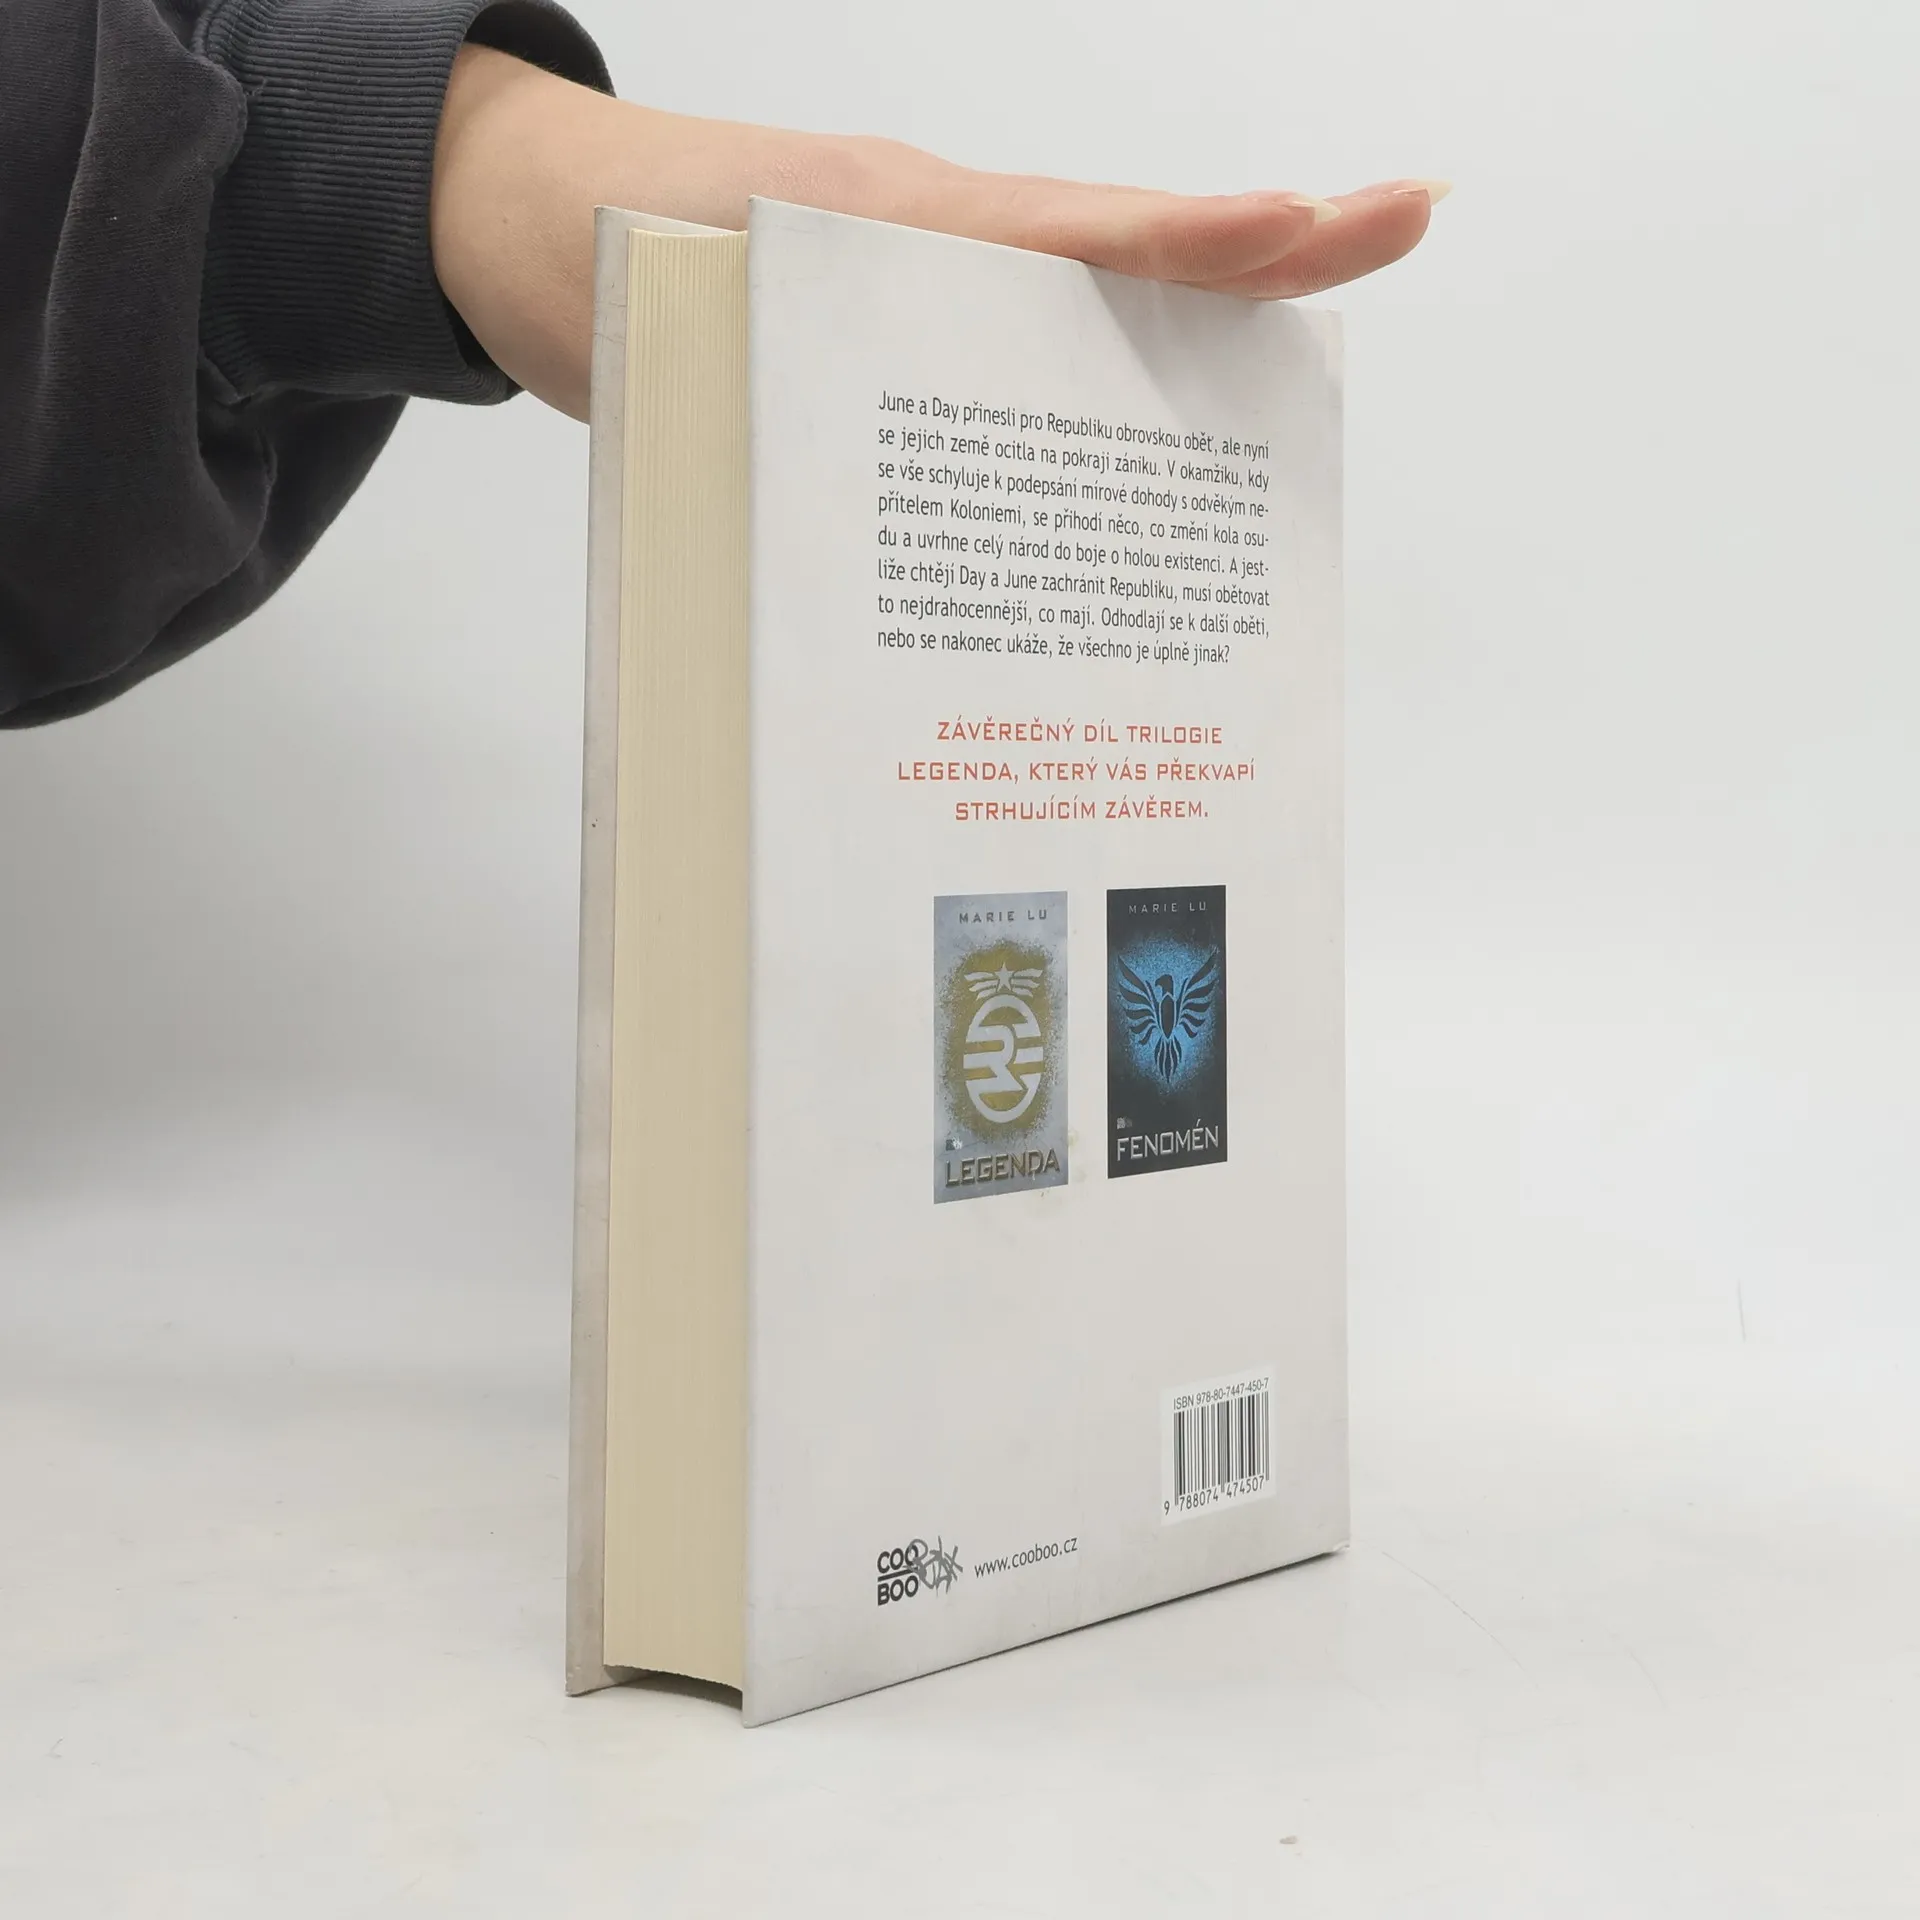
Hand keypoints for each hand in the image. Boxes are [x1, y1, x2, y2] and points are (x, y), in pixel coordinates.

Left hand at [432, 46, 1445, 419]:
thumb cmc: (582, 274)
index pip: (1063, 231)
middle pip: (1114, 243)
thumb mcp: (661, 340)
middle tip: (1395, 221)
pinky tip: (1129, 426)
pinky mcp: (890, 297)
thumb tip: (855, 540)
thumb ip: (761, 412)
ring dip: (1191, 304)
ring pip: (1076, 287)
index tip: (1304, 224)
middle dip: (1253, 245)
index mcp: (880, 227)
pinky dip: (1086, 355)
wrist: (504, 216)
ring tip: (1312, 330)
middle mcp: (924, 235)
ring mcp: (916, 258)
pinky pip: (1008, 324)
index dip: (1184, 241)